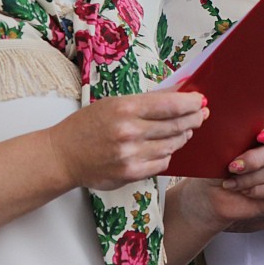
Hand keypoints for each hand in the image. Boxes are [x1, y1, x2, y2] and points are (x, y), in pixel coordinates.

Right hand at [48, 91, 207, 189]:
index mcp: (125, 109)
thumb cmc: (87, 126)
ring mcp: (130, 155)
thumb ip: (149, 99)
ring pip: (172, 145)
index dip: (191, 102)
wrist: (62, 156)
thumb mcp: (115, 103)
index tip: (200, 100)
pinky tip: (165, 147)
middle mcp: (129, 132)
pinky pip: (162, 163)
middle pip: (176, 125)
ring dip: (182, 136)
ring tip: (184, 129)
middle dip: (194, 118)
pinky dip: (167, 154)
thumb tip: (179, 90)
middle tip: (201, 114)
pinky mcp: (130, 174)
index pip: (171, 104)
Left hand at [189, 113, 263, 223]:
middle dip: (255, 159)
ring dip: (249, 178)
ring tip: (231, 182)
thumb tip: (234, 121)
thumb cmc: (217, 162)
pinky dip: (257, 190)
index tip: (260, 136)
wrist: (211, 192)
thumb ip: (235, 131)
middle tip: (233, 167)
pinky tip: (243, 191)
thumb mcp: (222, 144)